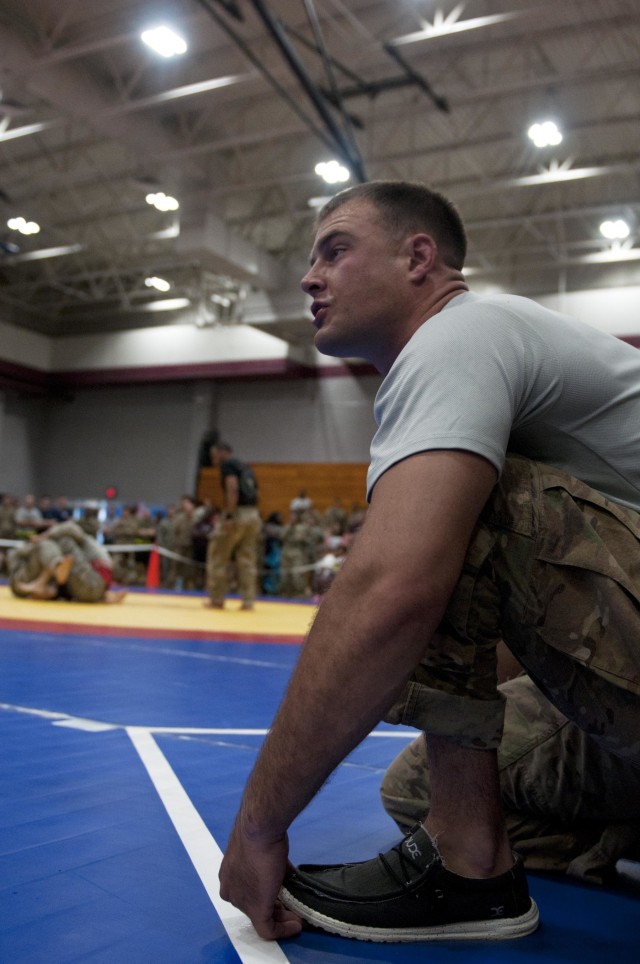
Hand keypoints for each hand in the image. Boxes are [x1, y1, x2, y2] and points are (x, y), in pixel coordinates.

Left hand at [219, 821, 302, 940]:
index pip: (248, 891)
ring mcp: (241, 902)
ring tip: (298, 918)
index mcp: (229, 876)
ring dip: (282, 919)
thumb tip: (284, 873)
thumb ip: (271, 868)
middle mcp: (231, 891)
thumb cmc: (261, 834)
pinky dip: (283, 930)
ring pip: (262, 917)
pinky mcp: (255, 910)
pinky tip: (297, 926)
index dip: (266, 895)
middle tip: (293, 910)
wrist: (259, 830)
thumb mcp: (264, 852)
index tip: (282, 897)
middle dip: (276, 908)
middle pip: (255, 905)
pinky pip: (268, 929)